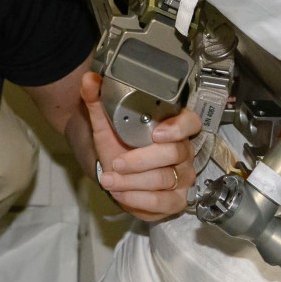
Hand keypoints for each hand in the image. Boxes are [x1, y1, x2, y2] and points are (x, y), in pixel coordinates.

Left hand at [75, 72, 201, 222]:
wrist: (115, 173)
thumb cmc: (118, 145)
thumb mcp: (105, 124)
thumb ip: (97, 100)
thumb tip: (89, 80)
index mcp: (173, 128)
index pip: (191, 122)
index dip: (178, 128)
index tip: (156, 134)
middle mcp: (184, 152)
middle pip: (173, 154)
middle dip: (141, 161)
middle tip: (116, 163)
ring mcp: (183, 177)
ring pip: (164, 180)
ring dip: (133, 181)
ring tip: (110, 180)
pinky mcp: (176, 200)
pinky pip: (162, 202)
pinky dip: (139, 199)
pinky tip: (122, 193)